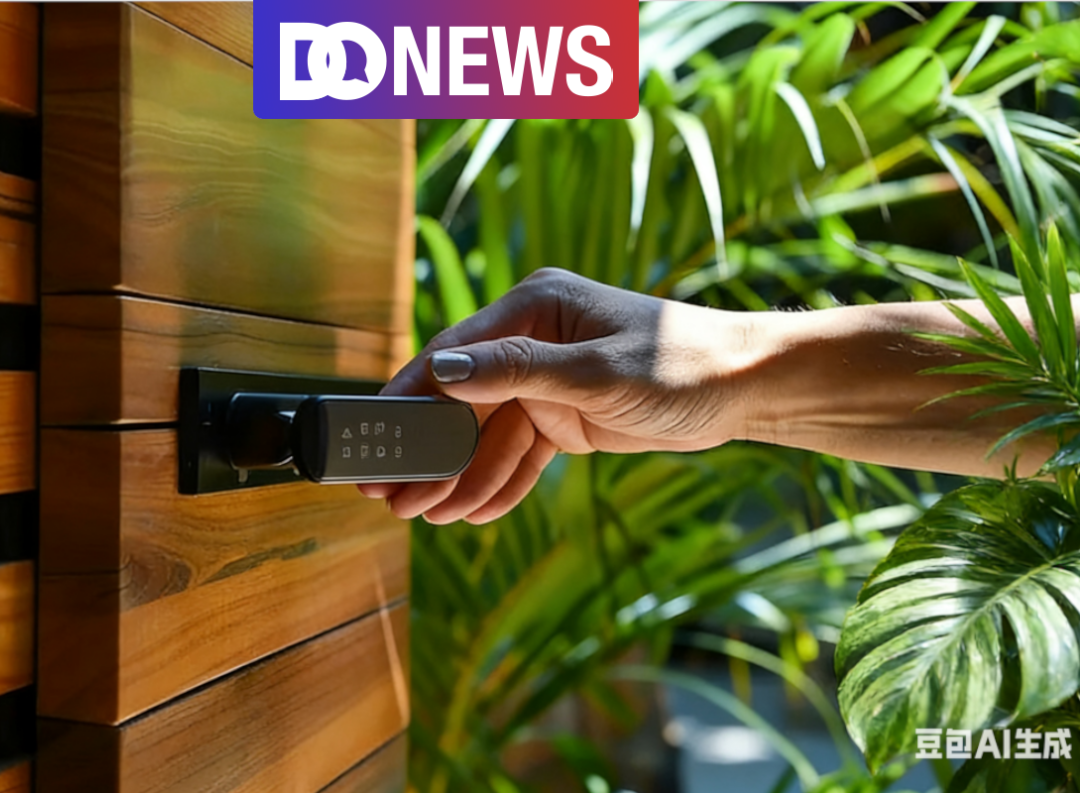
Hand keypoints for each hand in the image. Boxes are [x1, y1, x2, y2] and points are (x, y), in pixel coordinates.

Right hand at [358, 268, 754, 523]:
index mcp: (532, 308)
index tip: (373, 437)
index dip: (409, 398)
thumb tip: (442, 369)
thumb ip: (516, 373)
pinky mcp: (565, 414)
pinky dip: (501, 482)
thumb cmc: (681, 365)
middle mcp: (532, 340)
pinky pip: (521, 452)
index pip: (453, 354)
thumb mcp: (597, 372)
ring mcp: (547, 380)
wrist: (746, 388)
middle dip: (430, 452)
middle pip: (463, 401)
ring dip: (461, 477)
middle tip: (391, 496)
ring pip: (488, 434)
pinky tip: (475, 513)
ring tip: (429, 518)